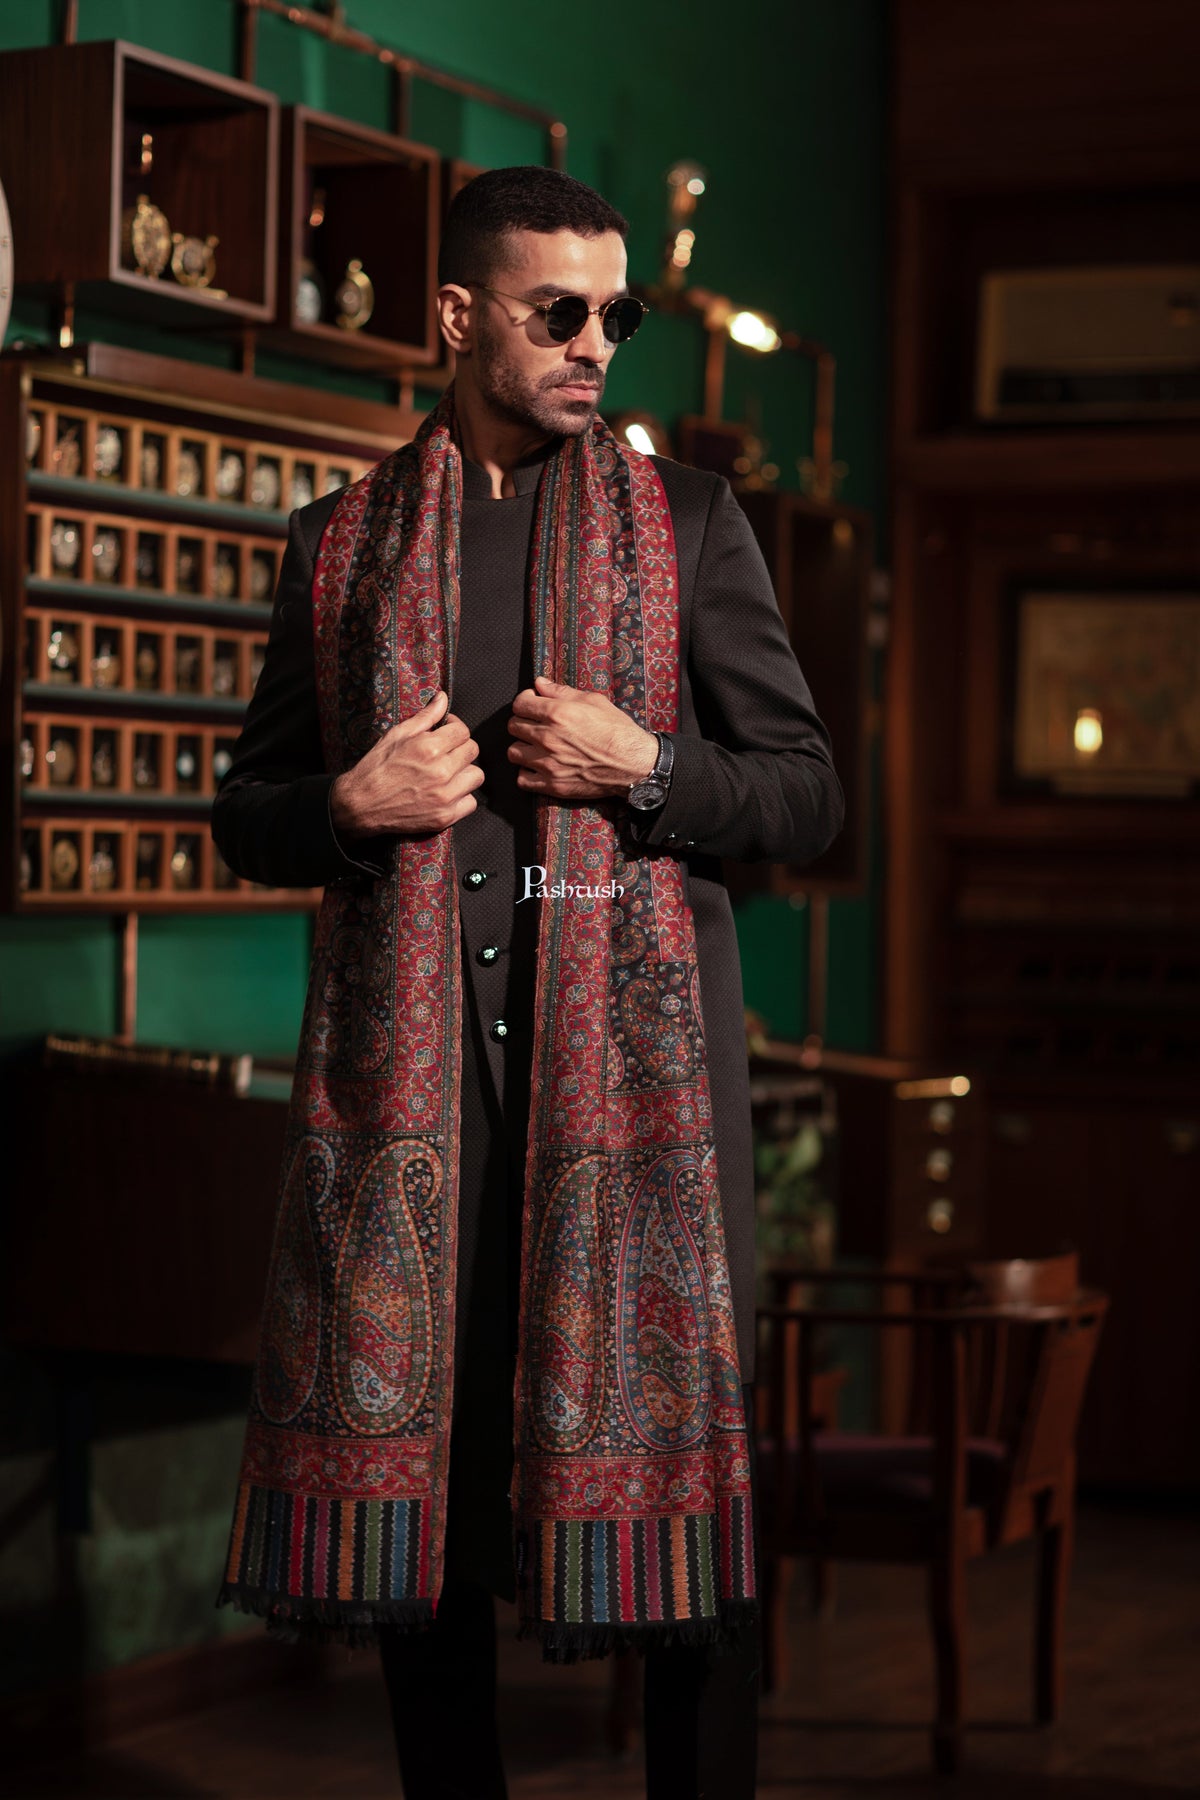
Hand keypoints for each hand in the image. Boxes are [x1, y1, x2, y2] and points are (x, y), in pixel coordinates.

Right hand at [330, 689, 483, 835]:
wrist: (360, 805)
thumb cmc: (375, 768)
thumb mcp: (397, 735)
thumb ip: (425, 717)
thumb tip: (443, 698)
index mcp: (428, 748)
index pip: (462, 731)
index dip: (454, 728)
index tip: (446, 731)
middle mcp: (440, 772)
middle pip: (472, 752)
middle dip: (460, 748)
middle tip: (445, 752)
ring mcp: (444, 797)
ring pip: (476, 777)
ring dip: (464, 773)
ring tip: (448, 773)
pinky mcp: (444, 817)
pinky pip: (470, 803)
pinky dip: (462, 798)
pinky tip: (446, 793)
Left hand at [507, 674, 657, 799]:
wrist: (634, 763)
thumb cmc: (617, 730)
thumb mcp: (593, 701)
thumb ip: (561, 691)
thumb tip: (540, 683)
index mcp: (557, 713)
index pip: (519, 704)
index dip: (524, 702)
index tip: (531, 704)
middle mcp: (548, 738)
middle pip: (513, 727)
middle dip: (523, 722)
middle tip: (535, 725)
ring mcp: (548, 763)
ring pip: (513, 753)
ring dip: (522, 747)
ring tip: (535, 747)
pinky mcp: (553, 784)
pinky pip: (522, 780)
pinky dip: (526, 773)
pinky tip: (538, 767)